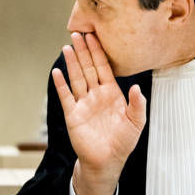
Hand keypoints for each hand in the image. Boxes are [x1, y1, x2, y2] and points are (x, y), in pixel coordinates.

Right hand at [52, 32, 146, 194]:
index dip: (99, 52)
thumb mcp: (136, 122)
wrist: (108, 161)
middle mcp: (96, 95)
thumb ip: (137, 104)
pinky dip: (61, 84)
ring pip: (77, 78)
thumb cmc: (123, 142)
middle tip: (77, 33)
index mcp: (112, 93)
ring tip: (67, 47)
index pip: (104, 68)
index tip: (94, 36)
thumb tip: (135, 88)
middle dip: (83, 51)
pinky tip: (57, 72)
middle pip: (88, 68)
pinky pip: (66, 96)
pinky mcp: (73, 115)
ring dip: (72, 63)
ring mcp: (83, 104)